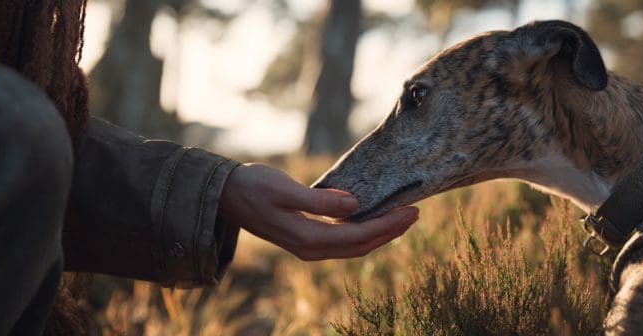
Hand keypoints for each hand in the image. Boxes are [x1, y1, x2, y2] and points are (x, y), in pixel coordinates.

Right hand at [219, 163, 418, 260]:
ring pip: (354, 246)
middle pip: (361, 245)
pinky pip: (344, 240)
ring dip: (380, 232)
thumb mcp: (284, 189)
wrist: (226, 195)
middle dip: (391, 231)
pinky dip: (364, 231)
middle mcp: (311, 248)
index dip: (387, 225)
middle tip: (416, 212)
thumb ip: (319, 200)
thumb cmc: (253, 186)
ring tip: (402, 216)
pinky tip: (374, 218)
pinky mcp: (307, 238)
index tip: (410, 210)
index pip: (358, 236)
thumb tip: (354, 205)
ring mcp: (309, 246)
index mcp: (308, 238)